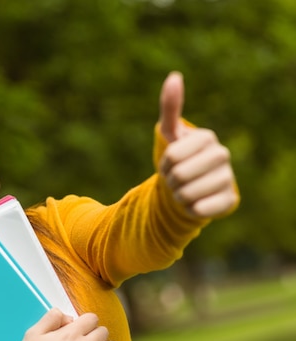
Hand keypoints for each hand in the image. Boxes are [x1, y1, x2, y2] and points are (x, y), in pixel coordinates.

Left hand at [159, 72, 238, 217]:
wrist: (191, 188)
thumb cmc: (179, 159)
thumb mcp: (171, 134)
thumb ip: (170, 107)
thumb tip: (174, 76)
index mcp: (207, 137)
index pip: (172, 156)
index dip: (164, 164)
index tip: (170, 163)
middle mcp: (222, 155)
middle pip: (178, 175)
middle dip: (169, 181)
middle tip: (176, 179)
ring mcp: (228, 178)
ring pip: (186, 194)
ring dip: (177, 196)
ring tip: (184, 190)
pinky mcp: (229, 200)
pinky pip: (200, 210)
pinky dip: (189, 210)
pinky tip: (195, 203)